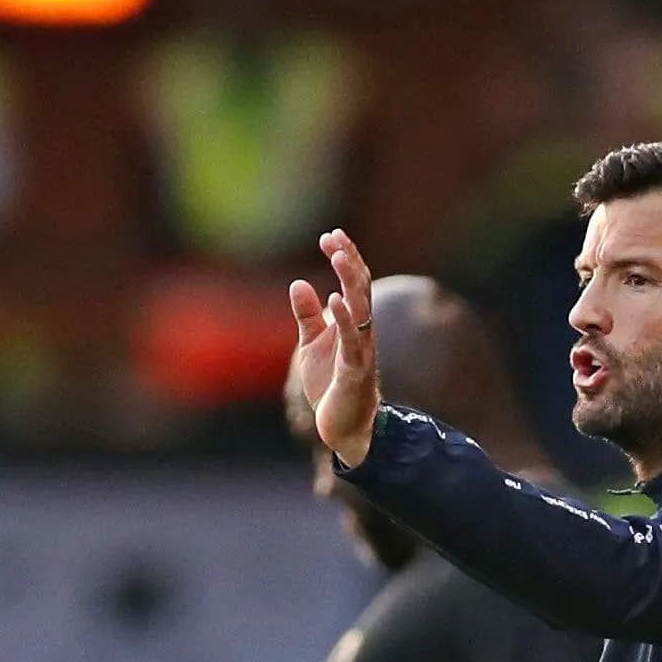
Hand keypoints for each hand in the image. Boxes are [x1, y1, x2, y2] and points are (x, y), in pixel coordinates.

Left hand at [287, 229, 380, 465]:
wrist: (343, 426)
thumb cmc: (330, 385)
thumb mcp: (311, 345)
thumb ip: (307, 316)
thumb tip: (299, 283)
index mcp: (352, 322)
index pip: (352, 282)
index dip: (344, 257)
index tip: (330, 235)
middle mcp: (362, 331)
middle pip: (360, 287)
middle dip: (348, 261)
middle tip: (333, 237)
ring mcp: (361, 349)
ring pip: (361, 308)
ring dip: (350, 281)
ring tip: (338, 257)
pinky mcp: (355, 370)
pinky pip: (353, 340)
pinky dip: (345, 318)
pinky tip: (335, 299)